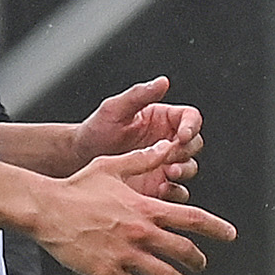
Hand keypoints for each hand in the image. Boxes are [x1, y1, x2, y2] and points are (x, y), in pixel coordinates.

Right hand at [28, 142, 236, 274]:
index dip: (216, 228)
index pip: (192, 219)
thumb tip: (164, 149)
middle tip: (201, 265)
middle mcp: (141, 232)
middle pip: (184, 251)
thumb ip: (143, 160)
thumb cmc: (76, 187)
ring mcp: (126, 254)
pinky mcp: (108, 272)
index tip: (230, 235)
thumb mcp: (113, 166)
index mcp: (146, 207)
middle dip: (198, 261)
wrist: (47, 209)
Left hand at [73, 76, 201, 192]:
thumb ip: (139, 95)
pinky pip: (178, 191)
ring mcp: (164, 164)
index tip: (183, 135)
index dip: (192, 126)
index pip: (190, 118)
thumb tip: (162, 81)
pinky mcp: (159, 185)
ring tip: (168, 172)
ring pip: (190, 167)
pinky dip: (176, 192)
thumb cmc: (96, 130)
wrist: (79, 159)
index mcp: (163, 119)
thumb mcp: (115, 109)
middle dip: (186, 151)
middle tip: (171, 156)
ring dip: (184, 171)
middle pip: (194, 144)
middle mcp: (168, 141)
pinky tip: (162, 190)